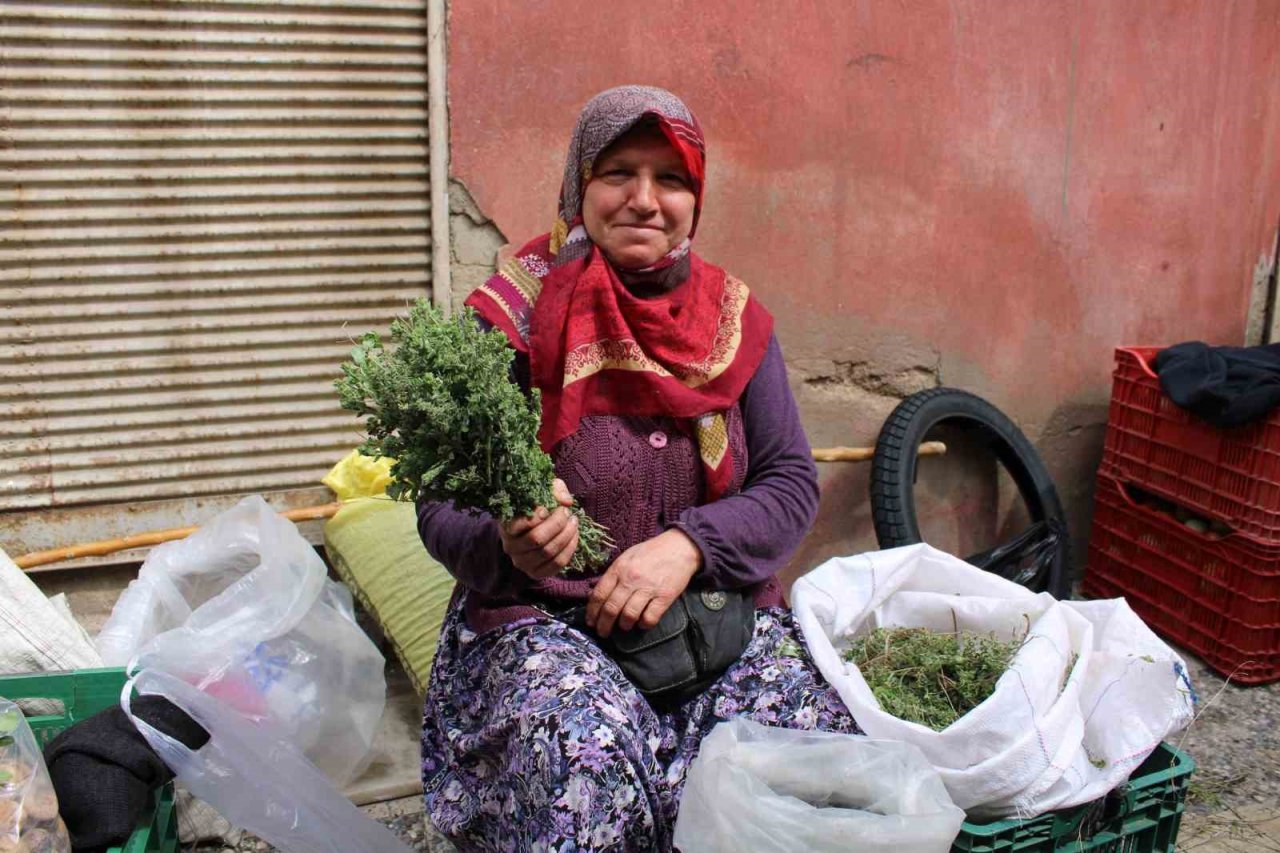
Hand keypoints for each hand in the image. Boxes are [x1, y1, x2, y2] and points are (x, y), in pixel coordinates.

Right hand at [499, 479, 578, 578]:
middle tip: (566, 512)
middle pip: (537, 539)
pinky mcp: (535, 573)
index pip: (519, 525)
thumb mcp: (542, 490)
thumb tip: (566, 502)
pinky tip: (574, 536)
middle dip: (557, 524)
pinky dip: (570, 549)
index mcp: (506, 527)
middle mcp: (510, 547)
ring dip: (566, 535)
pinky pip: (557, 564)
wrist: (531, 527)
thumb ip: (554, 489)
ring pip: (548, 552)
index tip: (549, 507)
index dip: (538, 515)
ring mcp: (522, 563)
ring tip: (574, 522)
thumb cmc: (536, 506)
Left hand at [587, 529, 701, 638]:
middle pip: (611, 608)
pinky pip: (650, 618)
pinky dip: (644, 624)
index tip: (591, 622)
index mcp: (619, 568)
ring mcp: (648, 588)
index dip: (592, 612)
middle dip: (604, 625)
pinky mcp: (665, 596)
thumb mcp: (627, 557)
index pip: (599, 594)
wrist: (679, 547)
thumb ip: (614, 575)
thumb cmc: (651, 552)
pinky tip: (643, 623)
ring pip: (629, 615)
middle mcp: (631, 579)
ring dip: (624, 625)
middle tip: (603, 632)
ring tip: (624, 626)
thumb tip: (599, 595)